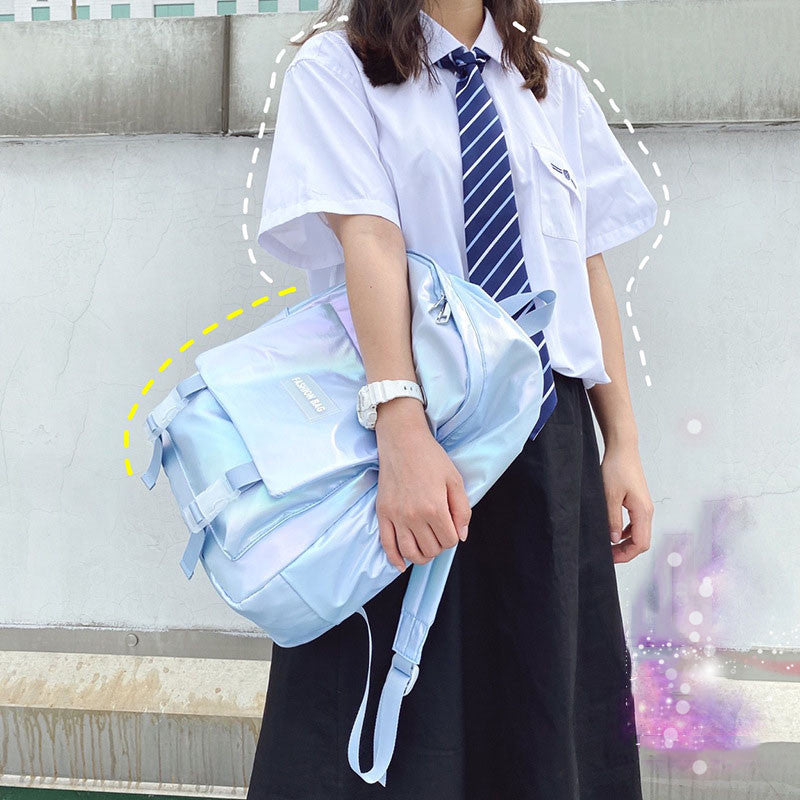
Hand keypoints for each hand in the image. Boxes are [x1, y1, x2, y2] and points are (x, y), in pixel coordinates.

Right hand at [373, 397, 471, 570]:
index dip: (454, 537)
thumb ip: (462, 510)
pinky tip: (402, 564)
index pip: (449, 541)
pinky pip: (387, 544)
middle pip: (431, 549)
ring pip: (410, 552)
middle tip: (440, 532)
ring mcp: (396, 516)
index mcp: (434, 507)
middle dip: (439, 545)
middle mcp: (414, 516)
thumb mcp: (455, 480)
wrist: (402, 441)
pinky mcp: (382, 513)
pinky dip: (394, 559)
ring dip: (422, 555)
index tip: (452, 525)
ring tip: (426, 546)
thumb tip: (461, 536)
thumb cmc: (431, 457)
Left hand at [600, 440, 653, 563]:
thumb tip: (613, 540)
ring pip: (639, 533)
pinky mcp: (638, 502)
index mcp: (642, 511)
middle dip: (625, 552)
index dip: (625, 555)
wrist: (622, 449)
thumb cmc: (616, 468)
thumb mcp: (609, 495)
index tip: (610, 558)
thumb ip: (612, 519)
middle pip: (641, 541)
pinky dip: (625, 532)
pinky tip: (613, 532)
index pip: (640, 544)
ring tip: (608, 546)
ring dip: (625, 543)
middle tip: (607, 555)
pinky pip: (635, 524)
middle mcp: (647, 511)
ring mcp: (644, 507)